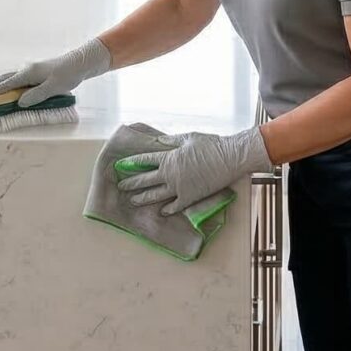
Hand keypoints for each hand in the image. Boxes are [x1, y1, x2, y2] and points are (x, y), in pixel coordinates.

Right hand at [0, 37, 112, 108]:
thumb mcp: (54, 87)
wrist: (82, 62)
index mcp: (29, 73)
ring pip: (11, 78)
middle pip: (5, 79)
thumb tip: (19, 102)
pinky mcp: (38, 73)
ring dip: (0, 85)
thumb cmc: (69, 74)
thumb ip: (36, 95)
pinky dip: (10, 84)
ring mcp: (32, 70)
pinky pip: (19, 79)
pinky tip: (11, 90)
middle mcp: (27, 70)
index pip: (7, 84)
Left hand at [120, 129, 271, 215]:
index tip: (121, 166)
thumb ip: (172, 141)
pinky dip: (168, 210)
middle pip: (145, 180)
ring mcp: (179, 188)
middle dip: (131, 183)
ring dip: (143, 198)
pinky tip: (161, 212)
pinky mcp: (190, 198)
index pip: (144, 161)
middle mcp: (170, 174)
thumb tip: (159, 141)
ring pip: (155, 195)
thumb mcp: (189, 137)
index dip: (131, 163)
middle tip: (121, 187)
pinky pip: (175, 206)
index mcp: (168, 157)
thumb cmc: (211, 144)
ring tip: (133, 201)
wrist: (229, 158)